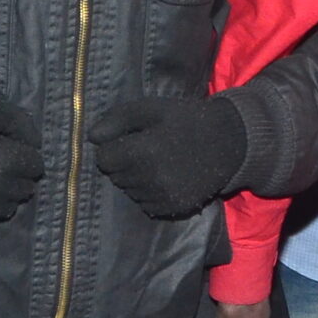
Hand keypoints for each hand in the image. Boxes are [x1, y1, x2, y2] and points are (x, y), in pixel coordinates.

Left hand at [87, 93, 248, 218]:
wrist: (227, 143)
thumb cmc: (185, 120)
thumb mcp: (151, 109)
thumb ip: (118, 119)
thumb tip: (91, 137)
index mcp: (143, 151)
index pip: (104, 158)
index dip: (113, 147)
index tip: (130, 139)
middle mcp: (150, 178)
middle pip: (115, 176)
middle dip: (124, 163)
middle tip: (146, 148)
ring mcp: (162, 197)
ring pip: (129, 191)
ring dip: (135, 178)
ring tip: (158, 162)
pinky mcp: (173, 209)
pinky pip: (144, 204)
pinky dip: (148, 193)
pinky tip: (165, 177)